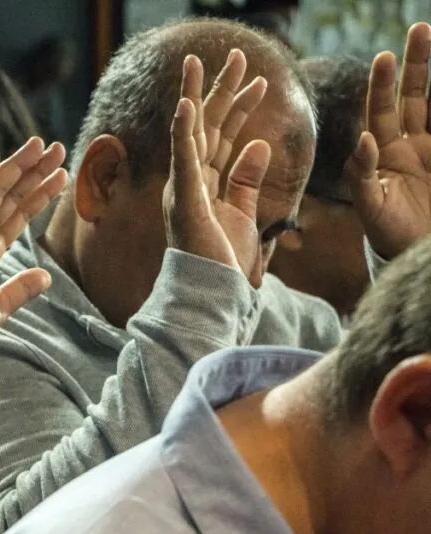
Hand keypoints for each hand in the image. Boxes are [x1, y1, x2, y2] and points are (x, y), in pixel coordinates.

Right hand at [162, 50, 271, 286]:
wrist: (210, 294)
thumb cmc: (221, 263)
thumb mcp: (243, 215)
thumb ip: (247, 180)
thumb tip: (259, 144)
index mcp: (202, 185)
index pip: (221, 138)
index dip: (238, 108)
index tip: (258, 82)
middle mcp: (188, 182)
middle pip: (206, 127)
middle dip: (220, 90)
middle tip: (235, 56)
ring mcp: (182, 190)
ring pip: (192, 134)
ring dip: (200, 96)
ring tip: (206, 64)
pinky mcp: (184, 201)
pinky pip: (183, 161)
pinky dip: (184, 132)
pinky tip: (187, 105)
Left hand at [347, 22, 430, 258]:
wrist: (419, 256)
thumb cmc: (389, 235)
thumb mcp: (371, 208)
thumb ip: (363, 175)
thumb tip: (362, 139)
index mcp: (385, 153)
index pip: (382, 110)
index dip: (383, 84)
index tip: (384, 56)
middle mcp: (412, 144)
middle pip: (415, 95)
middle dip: (418, 63)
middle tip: (420, 28)